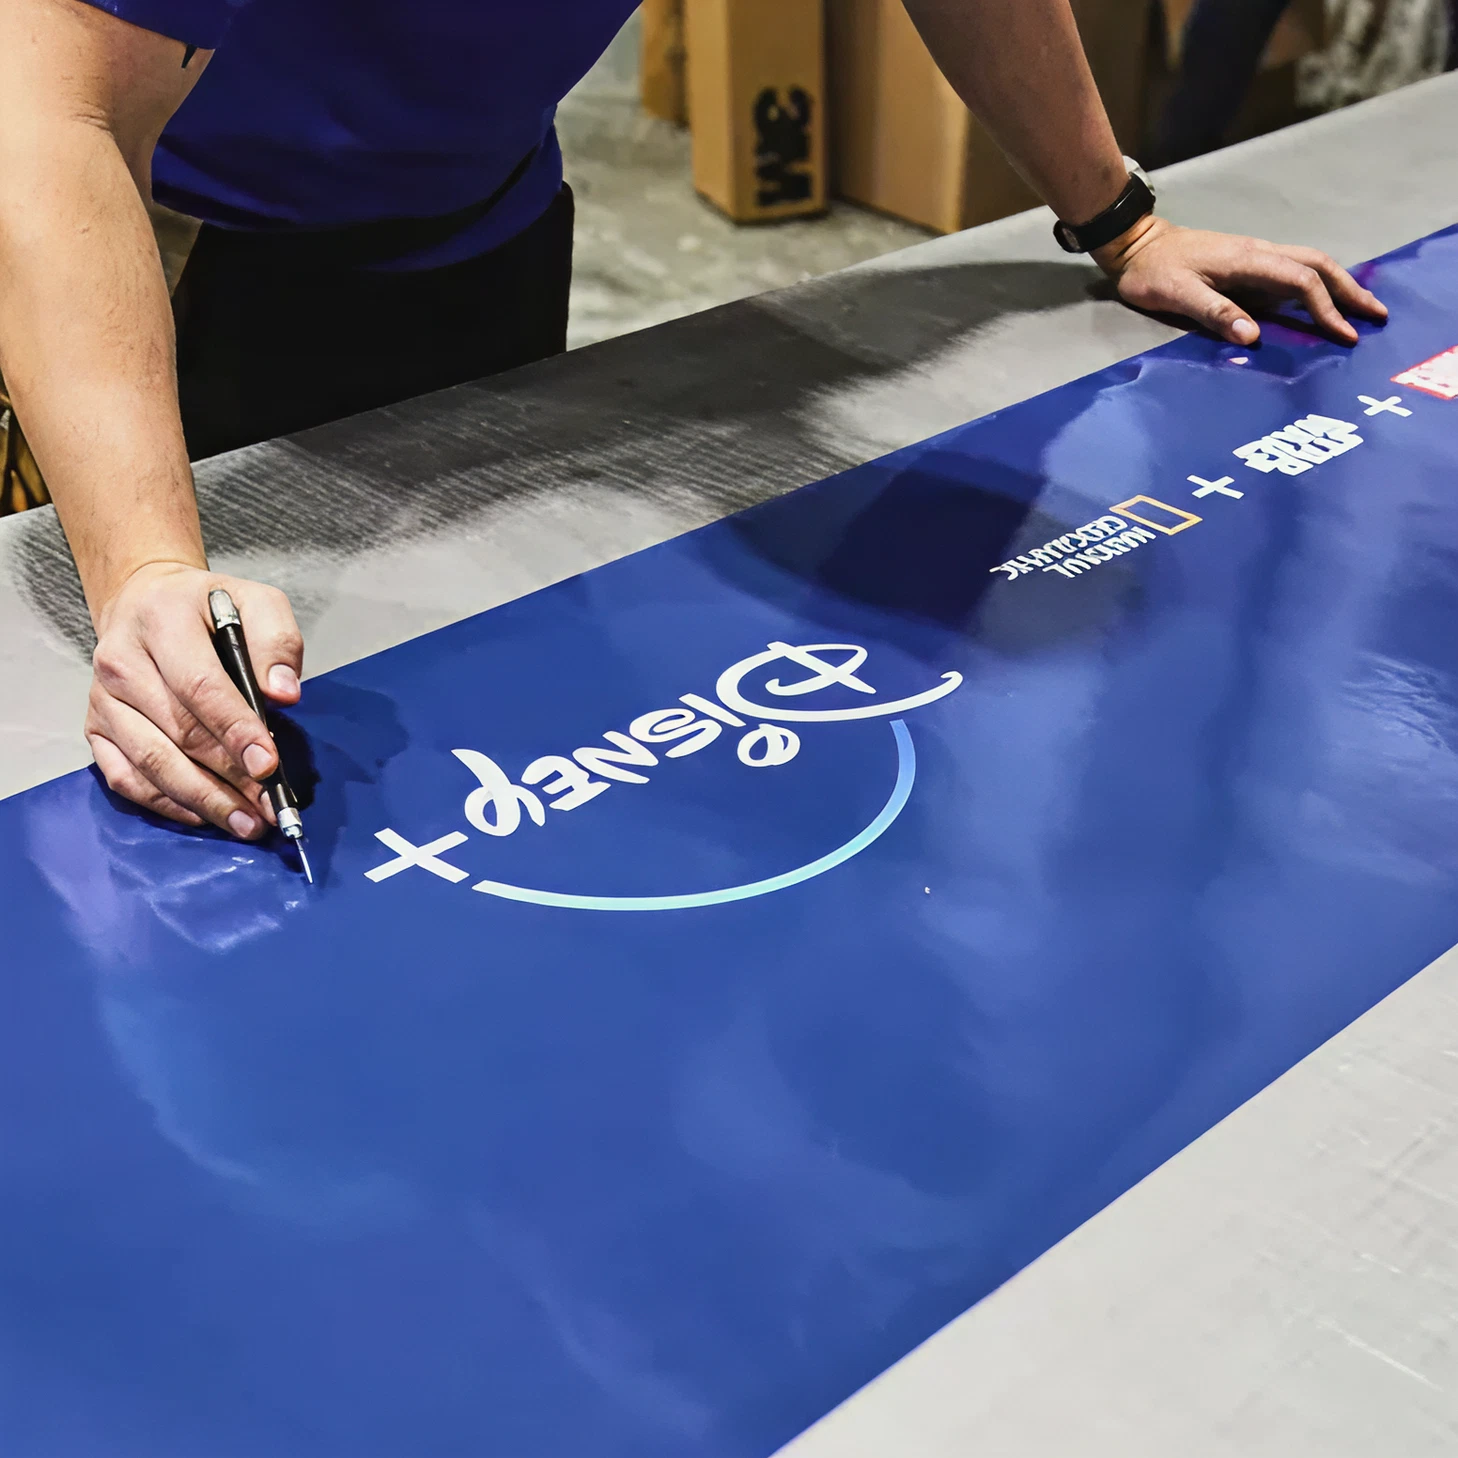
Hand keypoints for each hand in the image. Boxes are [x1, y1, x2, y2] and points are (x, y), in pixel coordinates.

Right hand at [86, 562, 303, 838]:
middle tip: (269, 805)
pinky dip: (166, 803)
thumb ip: (277, 641)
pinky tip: (203, 815)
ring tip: (245, 822)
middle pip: (178, 732)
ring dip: (202, 799)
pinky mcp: (95, 729)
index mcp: (162, 622)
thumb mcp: (255, 601)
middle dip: (229, 776)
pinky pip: (126, 778)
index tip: (269, 765)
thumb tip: (284, 694)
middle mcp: (121, 661)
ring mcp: (103, 699)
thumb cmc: (208, 608)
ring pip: (151, 762)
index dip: (235, 730)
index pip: (200, 687)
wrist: (145, 601)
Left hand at [1094, 216, 1387, 346]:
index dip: (1325, 308)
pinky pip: (1293, 270)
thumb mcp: (1177, 295)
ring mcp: (1256, 257)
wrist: (1138, 245)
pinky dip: (1317, 284)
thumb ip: (1215, 313)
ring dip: (1339, 285)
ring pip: (1310, 265)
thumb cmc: (1153, 272)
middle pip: (1318, 266)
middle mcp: (1260, 253)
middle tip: (1378, 315)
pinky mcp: (1248, 264)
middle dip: (1350, 291)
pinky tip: (1324, 300)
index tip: (1343, 334)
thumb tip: (1253, 337)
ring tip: (1362, 309)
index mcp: (1248, 260)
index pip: (1301, 281)